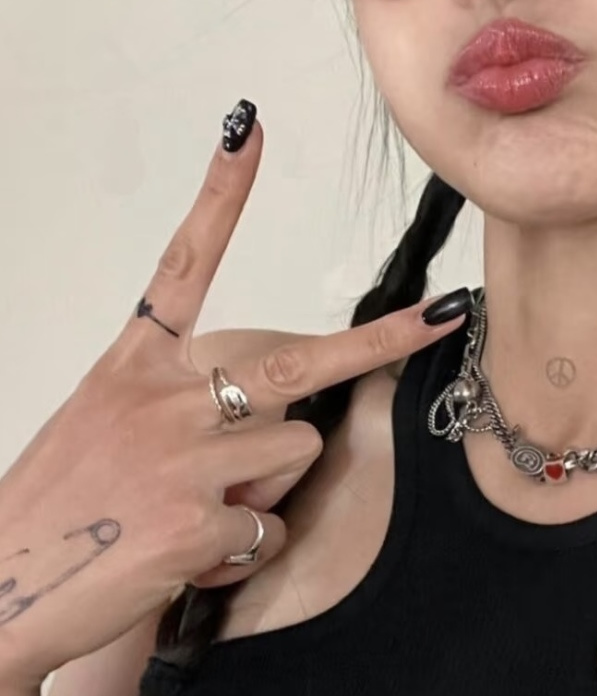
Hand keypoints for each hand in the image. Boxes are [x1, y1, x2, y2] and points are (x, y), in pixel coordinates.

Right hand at [0, 106, 468, 693]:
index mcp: (132, 365)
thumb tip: (260, 420)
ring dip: (267, 491)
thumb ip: (177, 405)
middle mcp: (161, 398)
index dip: (221, 197)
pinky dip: (242, 555)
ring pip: (295, 453)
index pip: (182, 262)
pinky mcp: (198, 523)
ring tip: (196, 515)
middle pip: (295, 363)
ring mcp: (182, 458)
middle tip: (439, 316)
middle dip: (380, 342)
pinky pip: (268, 532)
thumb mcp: (104, 426)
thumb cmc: (58, 508)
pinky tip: (186, 560)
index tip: (249, 134)